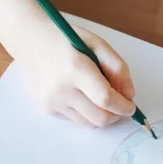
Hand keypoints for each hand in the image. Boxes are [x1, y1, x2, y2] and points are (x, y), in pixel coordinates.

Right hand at [15, 25, 136, 128]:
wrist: (30, 40)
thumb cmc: (67, 39)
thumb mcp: (97, 44)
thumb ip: (118, 68)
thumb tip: (129, 94)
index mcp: (77, 68)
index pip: (106, 98)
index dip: (123, 106)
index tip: (131, 106)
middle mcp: (62, 88)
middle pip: (99, 117)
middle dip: (116, 116)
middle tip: (122, 107)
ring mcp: (52, 101)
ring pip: (89, 123)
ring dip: (102, 116)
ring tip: (104, 101)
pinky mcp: (46, 108)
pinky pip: (75, 119)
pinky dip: (86, 113)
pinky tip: (82, 96)